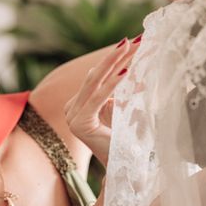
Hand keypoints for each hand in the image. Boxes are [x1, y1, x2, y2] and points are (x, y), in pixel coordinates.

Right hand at [64, 37, 140, 166]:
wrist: (125, 165)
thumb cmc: (127, 138)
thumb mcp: (124, 106)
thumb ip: (122, 89)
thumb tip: (132, 64)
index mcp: (79, 103)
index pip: (98, 75)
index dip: (116, 58)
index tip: (133, 42)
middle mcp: (71, 108)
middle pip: (96, 76)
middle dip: (116, 56)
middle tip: (132, 39)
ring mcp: (72, 116)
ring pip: (96, 83)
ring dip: (115, 63)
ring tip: (130, 47)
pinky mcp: (79, 123)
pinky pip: (98, 98)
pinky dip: (113, 84)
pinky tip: (126, 71)